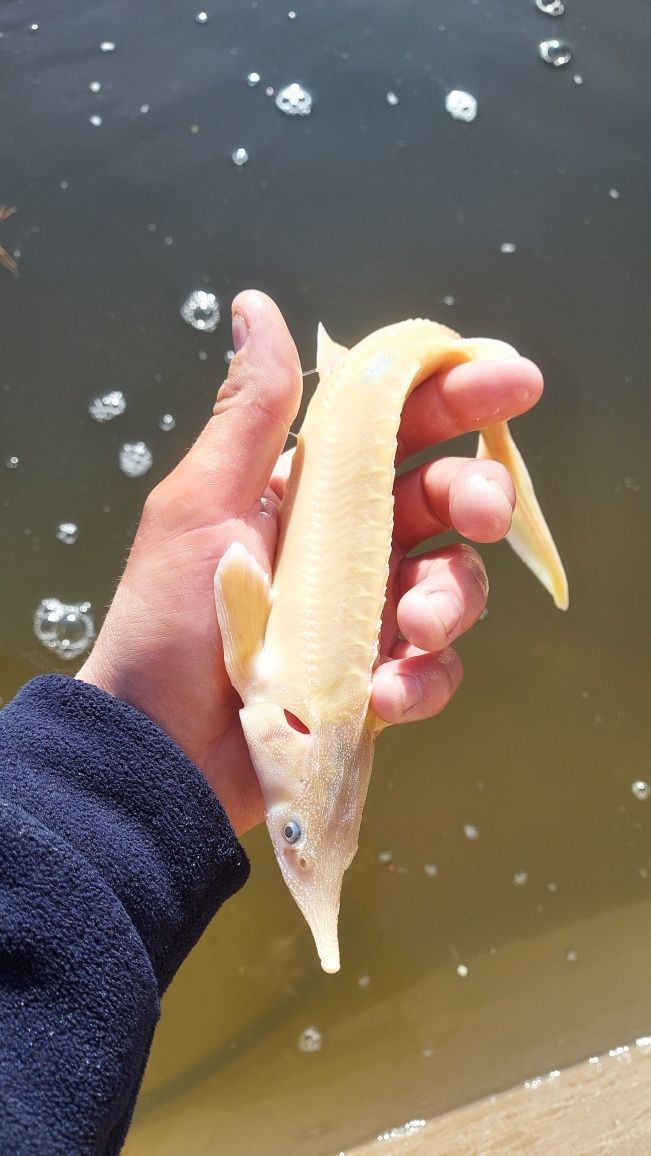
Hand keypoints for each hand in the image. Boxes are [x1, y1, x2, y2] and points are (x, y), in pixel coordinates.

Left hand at [77, 291, 541, 835]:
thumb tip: (254, 305)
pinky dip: (424, 678)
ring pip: (453, 583)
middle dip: (476, 495)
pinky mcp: (376, 680)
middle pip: (443, 499)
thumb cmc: (168, 619)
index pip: (394, 427)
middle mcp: (347, 544)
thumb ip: (251, 413)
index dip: (455, 398)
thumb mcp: (202, 505)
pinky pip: (432, 668)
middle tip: (483, 510)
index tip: (511, 379)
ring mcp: (366, 614)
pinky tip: (389, 691)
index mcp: (308, 491)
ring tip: (412, 627)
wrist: (156, 748)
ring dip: (449, 599)